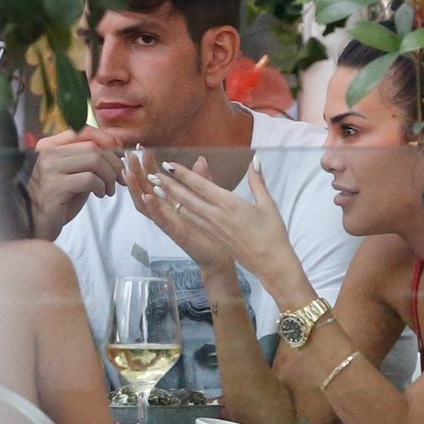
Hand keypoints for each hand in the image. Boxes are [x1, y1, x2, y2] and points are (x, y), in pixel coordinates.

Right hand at [27, 126, 124, 239]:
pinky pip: (89, 179)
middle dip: (114, 162)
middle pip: (92, 147)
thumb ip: (87, 160)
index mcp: (49, 146)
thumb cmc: (57, 201)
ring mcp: (49, 169)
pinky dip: (101, 187)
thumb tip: (116, 148)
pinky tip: (100, 195)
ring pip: (94, 160)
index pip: (82, 131)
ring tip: (110, 189)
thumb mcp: (72, 174)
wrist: (36, 224)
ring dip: (109, 176)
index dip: (105, 138)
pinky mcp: (55, 186)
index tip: (120, 151)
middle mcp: (47, 153)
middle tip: (120, 179)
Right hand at [124, 150, 234, 271]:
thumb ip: (202, 180)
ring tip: (128, 173)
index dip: (147, 164)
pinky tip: (147, 197)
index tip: (141, 148)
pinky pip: (159, 219)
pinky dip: (152, 208)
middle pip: (144, 188)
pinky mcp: (174, 232)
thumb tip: (200, 159)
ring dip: (136, 188)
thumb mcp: (207, 198)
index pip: (155, 179)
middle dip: (135, 171)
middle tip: (129, 154)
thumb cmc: (211, 228)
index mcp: (171, 201)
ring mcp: (167, 221)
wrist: (219, 255)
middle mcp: (165, 210)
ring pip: (145, 204)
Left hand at [142, 154, 294, 279]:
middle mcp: (216, 216)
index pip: (201, 185)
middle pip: (187, 198)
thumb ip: (257, 181)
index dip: (183, 175)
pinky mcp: (213, 238)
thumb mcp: (268, 204)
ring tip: (156, 190)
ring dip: (170, 199)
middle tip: (152, 175)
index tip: (168, 165)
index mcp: (229, 204)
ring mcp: (212, 229)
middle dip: (169, 186)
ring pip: (186, 211)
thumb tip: (255, 160)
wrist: (270, 264)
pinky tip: (175, 208)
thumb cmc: (272, 233)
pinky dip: (181, 212)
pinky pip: (193, 222)